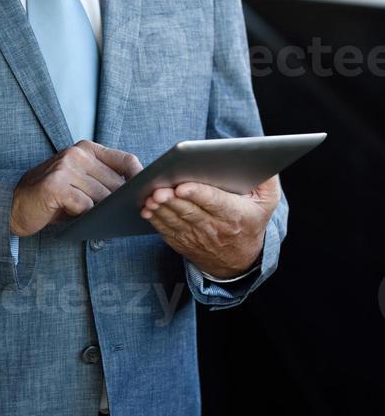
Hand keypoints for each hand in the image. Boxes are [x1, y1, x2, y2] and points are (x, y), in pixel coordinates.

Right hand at [10, 140, 142, 236]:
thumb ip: (104, 182)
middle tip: (123, 218)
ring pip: (102, 197)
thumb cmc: (53, 198)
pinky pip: (85, 206)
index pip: (126, 160)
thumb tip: (137, 198)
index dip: (141, 179)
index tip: (148, 195)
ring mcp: (65, 167)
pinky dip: (85, 217)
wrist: (14, 205)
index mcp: (86, 149)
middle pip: (117, 183)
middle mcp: (76, 153)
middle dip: (121, 203)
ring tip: (96, 220)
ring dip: (102, 213)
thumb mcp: (80, 183)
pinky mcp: (56, 186)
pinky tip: (77, 218)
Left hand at [140, 174, 280, 278]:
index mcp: (235, 215)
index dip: (198, 194)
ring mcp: (197, 237)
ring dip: (161, 209)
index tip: (183, 186)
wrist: (239, 260)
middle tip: (159, 189)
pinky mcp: (183, 243)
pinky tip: (147, 210)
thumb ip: (267, 179)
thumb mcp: (267, 202)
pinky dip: (156, 221)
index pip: (215, 202)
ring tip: (151, 197)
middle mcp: (215, 228)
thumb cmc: (251, 221)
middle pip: (190, 211)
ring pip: (176, 221)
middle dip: (173, 200)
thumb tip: (259, 155)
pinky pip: (167, 231)